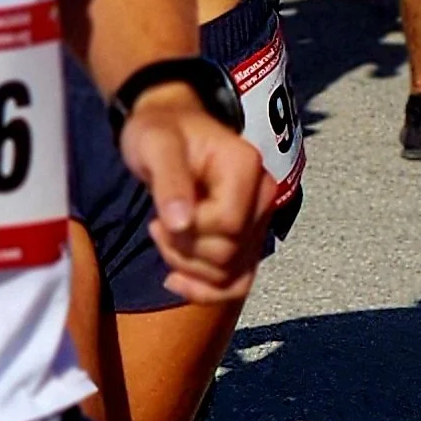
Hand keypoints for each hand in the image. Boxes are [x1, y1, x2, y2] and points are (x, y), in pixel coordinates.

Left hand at [120, 89, 271, 302]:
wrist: (169, 128)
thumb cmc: (160, 132)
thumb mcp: (156, 147)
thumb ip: (169, 182)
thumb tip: (180, 224)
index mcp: (247, 167)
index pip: (228, 225)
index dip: (190, 231)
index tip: (162, 216)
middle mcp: (264, 195)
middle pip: (229, 253)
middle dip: (184, 250)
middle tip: (158, 225)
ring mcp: (260, 220)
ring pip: (231, 274)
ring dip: (188, 267)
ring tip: (166, 236)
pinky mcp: (249, 238)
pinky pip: (239, 282)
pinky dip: (206, 291)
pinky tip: (176, 280)